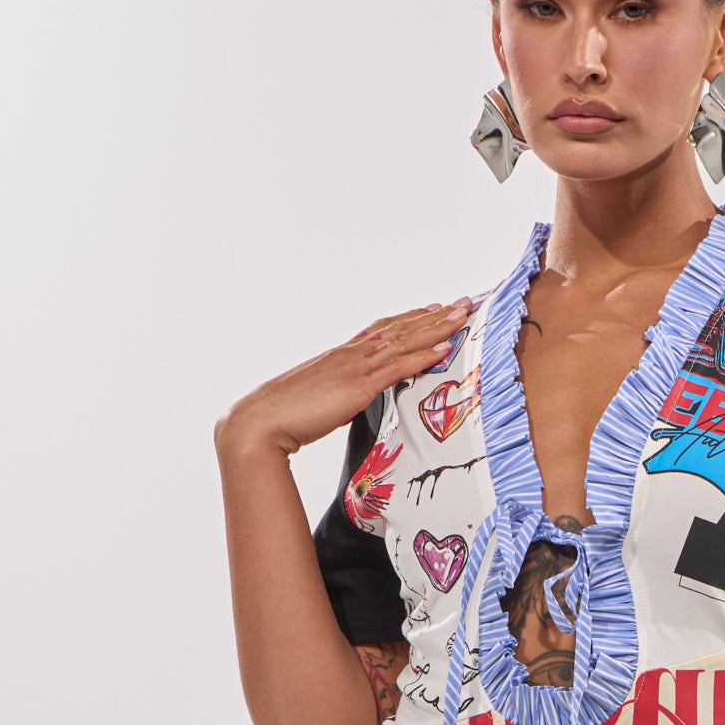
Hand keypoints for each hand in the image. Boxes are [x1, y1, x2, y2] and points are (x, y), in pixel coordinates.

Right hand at [215, 300, 472, 463]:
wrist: (260, 422)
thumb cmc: (284, 417)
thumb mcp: (319, 400)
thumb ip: (339, 394)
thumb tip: (347, 400)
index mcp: (341, 356)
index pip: (384, 330)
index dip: (412, 319)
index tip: (434, 309)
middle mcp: (350, 354)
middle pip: (400, 327)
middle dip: (435, 315)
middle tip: (464, 302)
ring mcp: (354, 367)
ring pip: (404, 339)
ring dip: (437, 326)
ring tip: (464, 314)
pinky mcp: (357, 386)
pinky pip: (397, 366)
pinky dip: (423, 355)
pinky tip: (444, 348)